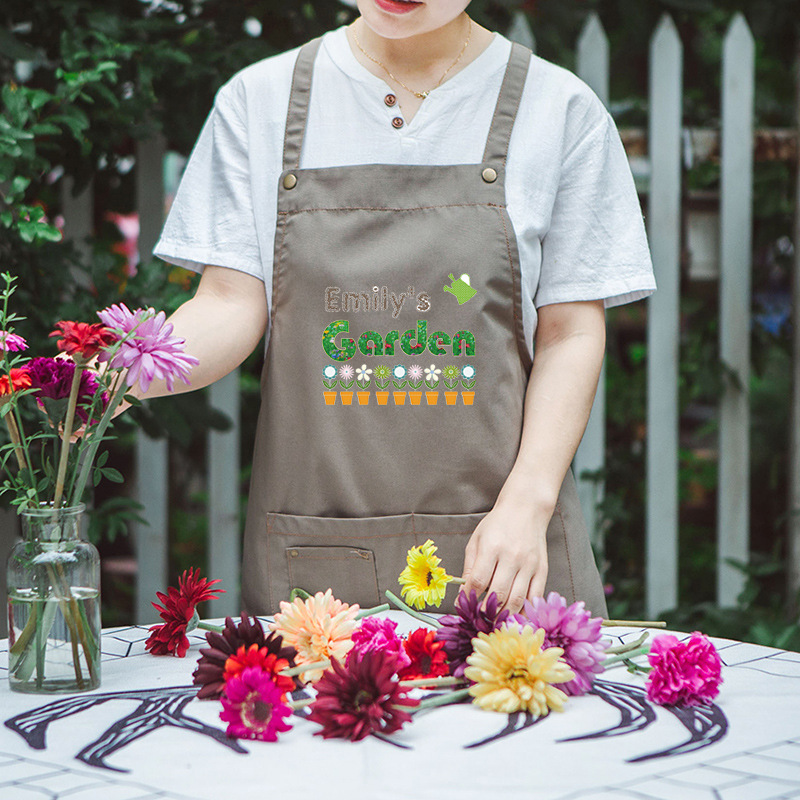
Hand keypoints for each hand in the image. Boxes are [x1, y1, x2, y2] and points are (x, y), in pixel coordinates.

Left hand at [461, 492, 550, 613]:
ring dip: (504, 615)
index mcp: (492, 547)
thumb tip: (463, 594)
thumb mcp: (477, 540)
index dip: (469, 598)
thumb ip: (470, 567)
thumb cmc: (498, 525)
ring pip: (517, 599)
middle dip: (486, 611)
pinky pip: (534, 597)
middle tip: (478, 620)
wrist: (526, 509)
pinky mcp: (542, 570)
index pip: (478, 580)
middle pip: (498, 593)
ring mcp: (529, 565)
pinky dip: (524, 611)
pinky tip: (515, 615)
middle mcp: (512, 557)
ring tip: (494, 621)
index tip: (463, 607)